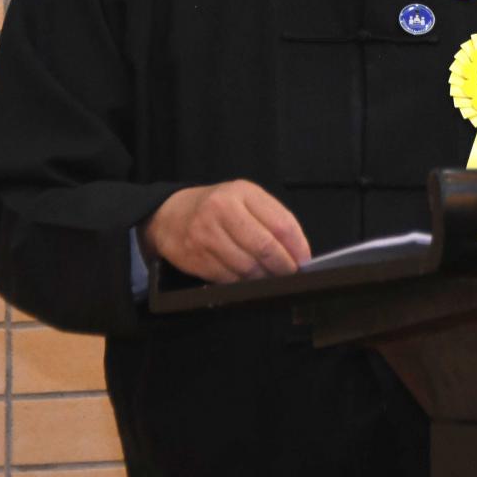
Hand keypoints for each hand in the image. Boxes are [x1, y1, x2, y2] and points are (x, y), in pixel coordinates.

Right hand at [141, 180, 311, 282]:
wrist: (170, 214)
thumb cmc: (217, 207)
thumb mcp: (245, 199)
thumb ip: (272, 218)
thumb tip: (298, 252)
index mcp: (242, 192)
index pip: (281, 223)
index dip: (298, 246)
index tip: (305, 260)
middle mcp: (222, 210)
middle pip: (265, 247)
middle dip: (284, 266)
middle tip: (291, 274)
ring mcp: (206, 235)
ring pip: (248, 267)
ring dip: (265, 278)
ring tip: (271, 278)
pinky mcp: (195, 258)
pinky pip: (229, 279)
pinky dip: (244, 283)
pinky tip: (249, 280)